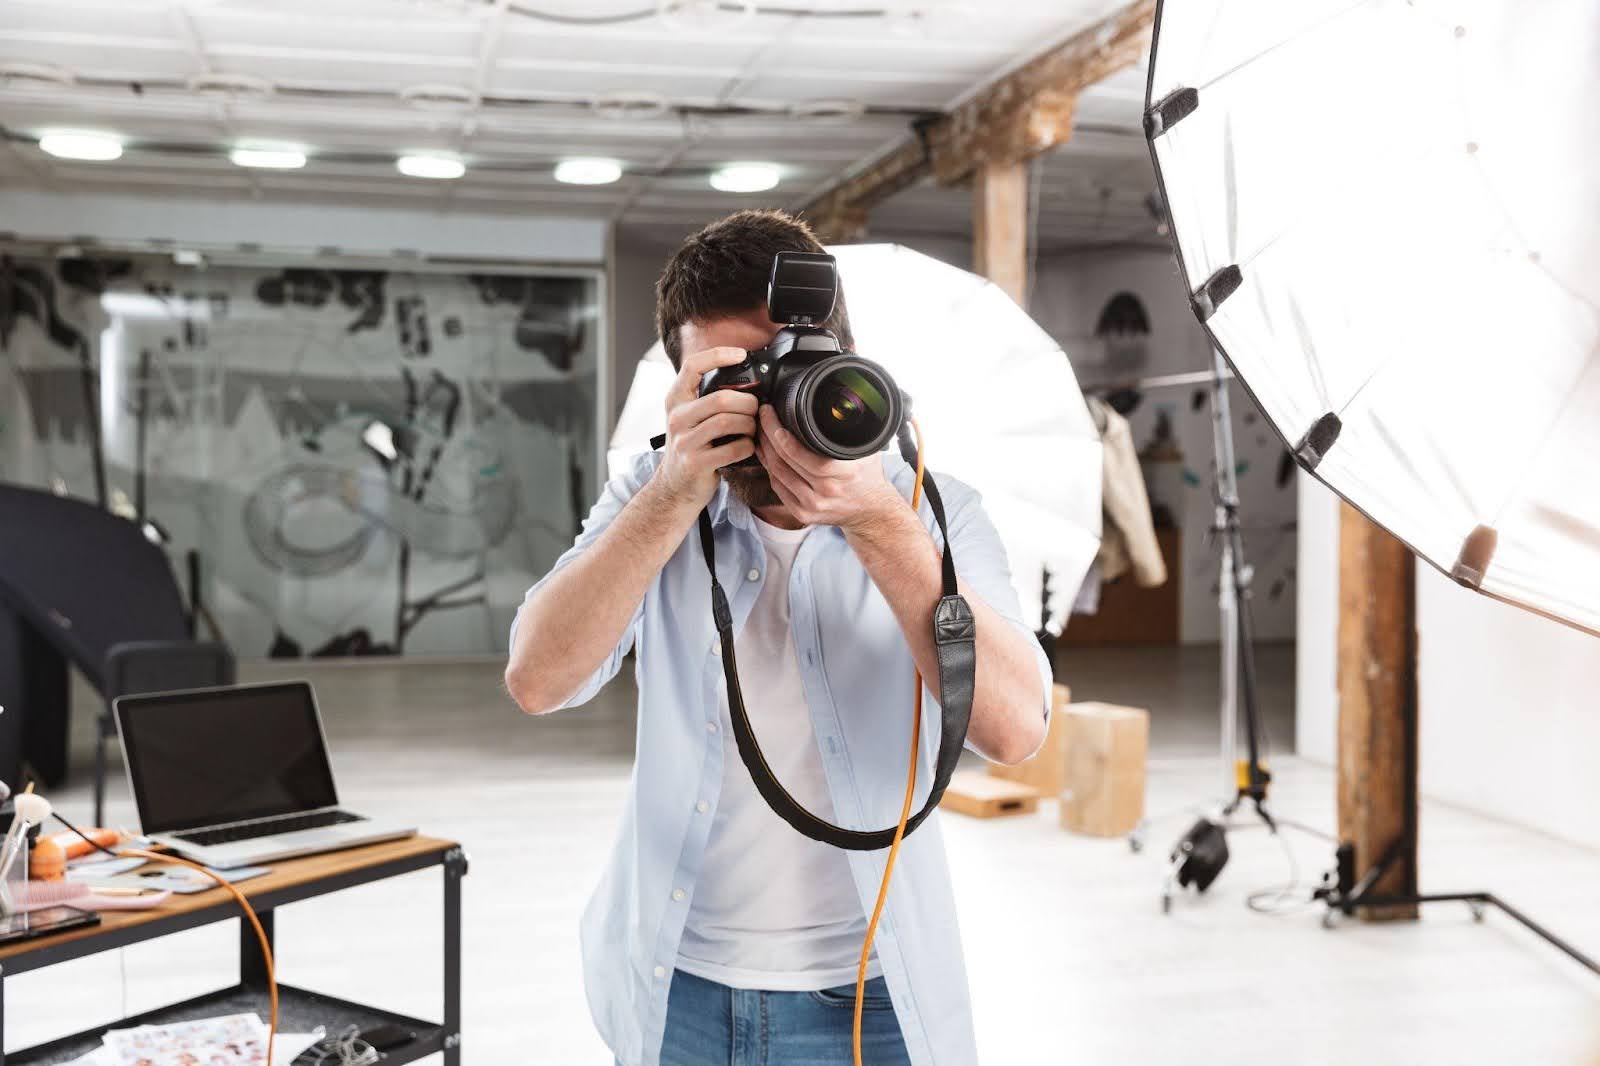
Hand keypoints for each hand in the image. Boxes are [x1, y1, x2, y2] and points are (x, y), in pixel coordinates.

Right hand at [653, 347, 758, 508]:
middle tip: (755, 410)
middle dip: (747, 403)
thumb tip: (747, 382)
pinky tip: (746, 447)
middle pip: (722, 398)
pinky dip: (748, 447)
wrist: (674, 488)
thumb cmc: (691, 448)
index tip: (741, 354)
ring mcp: (684, 442)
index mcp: (675, 400)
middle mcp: (676, 418)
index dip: (718, 355)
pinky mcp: (696, 463)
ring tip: (751, 429)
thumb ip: (707, 399)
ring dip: (750, 425)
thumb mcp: (689, 418)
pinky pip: (734, 448)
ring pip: (729, 422)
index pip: (692, 366)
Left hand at [755, 406, 904, 531]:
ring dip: (765, 450)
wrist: (871, 511)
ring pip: (777, 473)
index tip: (775, 418)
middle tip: (764, 416)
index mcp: (845, 473)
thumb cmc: (868, 476)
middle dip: (769, 435)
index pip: (808, 457)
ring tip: (761, 431)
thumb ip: (854, 431)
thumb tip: (842, 404)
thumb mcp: (868, 450)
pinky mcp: (802, 513)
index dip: (786, 439)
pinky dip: (768, 468)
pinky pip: (777, 487)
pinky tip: (765, 454)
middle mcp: (827, 491)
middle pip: (786, 462)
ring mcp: (813, 505)